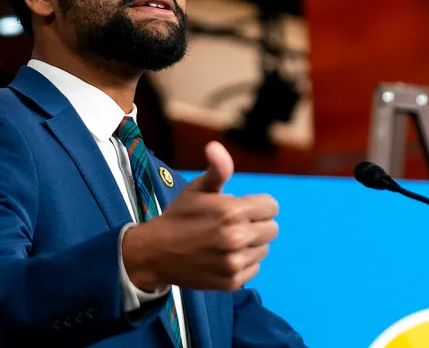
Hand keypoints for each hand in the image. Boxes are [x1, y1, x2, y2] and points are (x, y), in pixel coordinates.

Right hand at [122, 141, 278, 291]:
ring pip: (264, 249)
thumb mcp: (197, 188)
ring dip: (251, 244)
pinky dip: (244, 262)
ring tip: (227, 241)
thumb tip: (216, 146)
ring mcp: (235, 263)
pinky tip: (224, 256)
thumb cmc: (180, 216)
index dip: (257, 205)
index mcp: (232, 211)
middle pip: (272, 229)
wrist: (156, 252)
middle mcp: (237, 238)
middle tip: (233, 224)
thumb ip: (217, 170)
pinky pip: (255, 268)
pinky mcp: (232, 282)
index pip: (272, 207)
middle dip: (256, 223)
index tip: (240, 207)